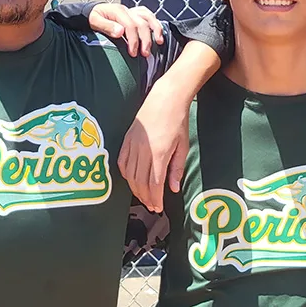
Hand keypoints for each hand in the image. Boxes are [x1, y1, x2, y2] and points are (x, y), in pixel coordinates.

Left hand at [88, 3, 163, 57]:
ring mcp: (132, 11)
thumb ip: (106, 26)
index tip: (133, 53)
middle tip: (144, 54)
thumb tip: (120, 32)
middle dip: (145, 39)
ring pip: (149, 18)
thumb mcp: (94, 21)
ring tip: (159, 43)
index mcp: (117, 11)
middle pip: (142, 23)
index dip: (133, 40)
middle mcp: (127, 10)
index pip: (130, 25)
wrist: (92, 12)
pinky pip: (149, 16)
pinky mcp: (135, 14)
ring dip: (156, 30)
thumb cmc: (92, 18)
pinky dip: (155, 24)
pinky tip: (158, 34)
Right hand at [119, 80, 191, 211]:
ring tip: (144, 197)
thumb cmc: (178, 121)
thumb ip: (176, 169)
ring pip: (130, 175)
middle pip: (140, 182)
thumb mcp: (183, 146)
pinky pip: (122, 162)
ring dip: (136, 189)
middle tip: (152, 206)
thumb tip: (173, 189)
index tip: (158, 207)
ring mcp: (133, 144)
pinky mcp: (127, 139)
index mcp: (159, 153)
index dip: (155, 199)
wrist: (166, 98)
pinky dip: (126, 174)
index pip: (154, 184)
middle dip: (146, 197)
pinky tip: (132, 180)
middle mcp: (143, 150)